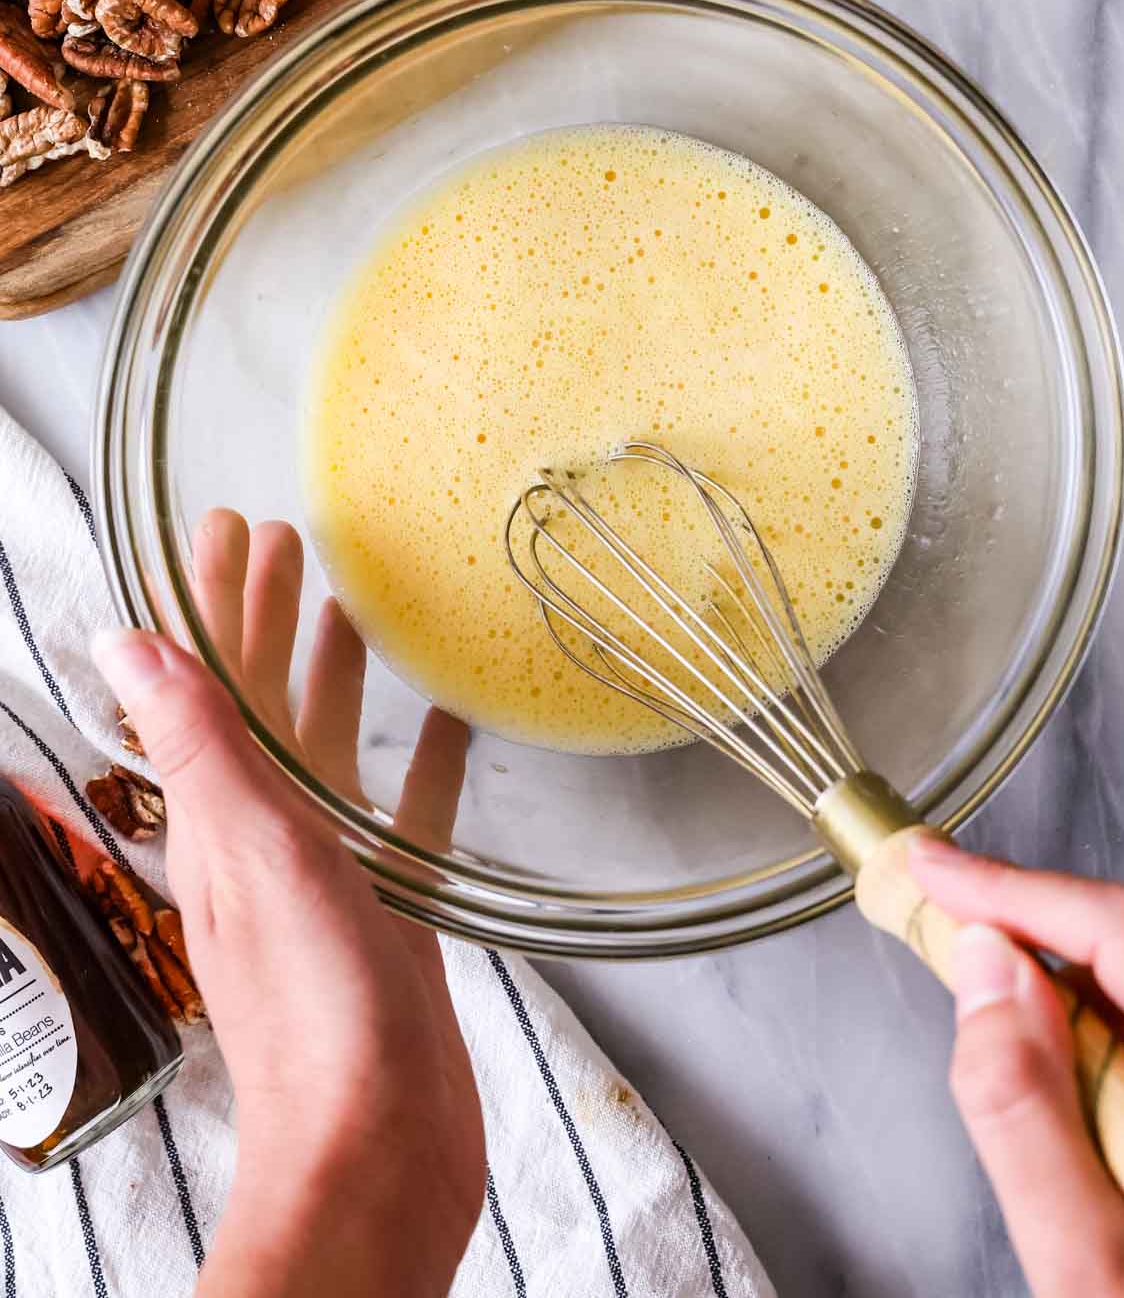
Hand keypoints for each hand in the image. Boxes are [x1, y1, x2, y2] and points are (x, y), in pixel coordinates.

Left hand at [93, 510, 485, 1297]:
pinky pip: (403, 812)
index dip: (215, 602)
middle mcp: (268, 838)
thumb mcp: (253, 854)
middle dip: (268, 619)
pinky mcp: (393, 910)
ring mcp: (331, 875)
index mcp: (223, 819)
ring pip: (327, 749)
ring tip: (352, 609)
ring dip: (333, 677)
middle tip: (289, 540)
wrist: (379, 1149)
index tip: (228, 527)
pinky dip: (420, 763)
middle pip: (263, 702)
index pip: (212, 682)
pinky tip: (447, 725)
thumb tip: (122, 642)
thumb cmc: (316, 1010)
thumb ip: (198, 747)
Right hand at [910, 835, 1123, 1296]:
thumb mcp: (1095, 1273)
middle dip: (1038, 929)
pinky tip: (1069, 1074)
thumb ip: (1028, 1115)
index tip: (932, 868)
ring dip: (1073, 989)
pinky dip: (1116, 1038)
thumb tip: (985, 974)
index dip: (1018, 890)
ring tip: (989, 1005)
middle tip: (938, 921)